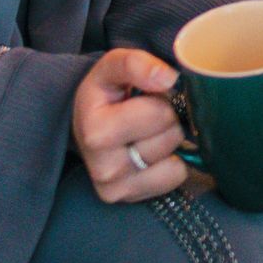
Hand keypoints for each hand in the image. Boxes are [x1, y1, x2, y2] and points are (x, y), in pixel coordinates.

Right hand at [71, 48, 187, 203]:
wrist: (86, 125)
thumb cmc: (104, 94)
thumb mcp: (112, 68)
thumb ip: (136, 64)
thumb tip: (168, 78)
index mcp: (96, 130)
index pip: (158, 112)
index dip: (159, 97)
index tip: (142, 96)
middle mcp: (103, 167)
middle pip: (170, 135)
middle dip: (167, 119)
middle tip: (146, 115)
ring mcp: (116, 188)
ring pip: (175, 158)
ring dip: (168, 142)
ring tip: (145, 133)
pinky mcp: (130, 198)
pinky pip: (176, 177)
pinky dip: (171, 164)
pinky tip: (151, 154)